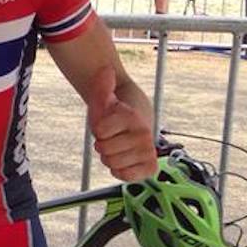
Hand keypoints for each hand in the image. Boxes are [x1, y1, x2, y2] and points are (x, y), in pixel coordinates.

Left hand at [87, 65, 157, 180]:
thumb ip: (102, 85)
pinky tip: (123, 160)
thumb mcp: (104, 98)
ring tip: (117, 147)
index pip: (98, 130)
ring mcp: (148, 152)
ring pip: (112, 163)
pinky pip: (125, 176)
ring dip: (109, 157)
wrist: (134, 124)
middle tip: (112, 137)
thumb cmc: (114, 113)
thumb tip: (106, 70)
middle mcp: (144, 134)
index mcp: (132, 117)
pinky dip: (119, 170)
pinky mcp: (149, 167)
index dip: (96, 128)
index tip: (107, 123)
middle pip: (103, 149)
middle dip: (102, 143)